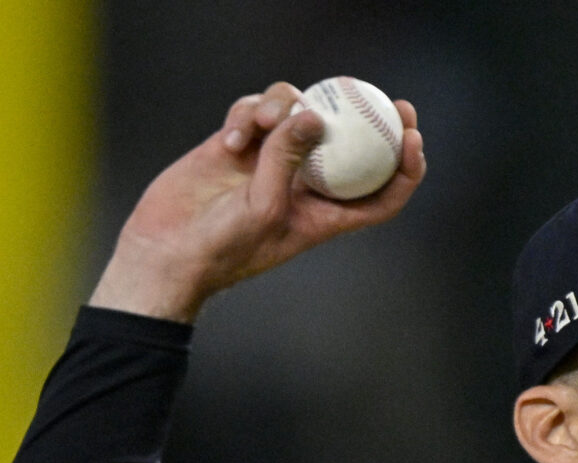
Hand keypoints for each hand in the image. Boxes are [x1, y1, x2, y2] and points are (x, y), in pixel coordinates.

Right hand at [89, 82, 424, 322]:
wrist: (166, 252)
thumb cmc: (222, 246)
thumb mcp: (263, 206)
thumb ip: (287, 158)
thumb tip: (313, 114)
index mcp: (323, 214)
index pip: (379, 193)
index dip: (404, 167)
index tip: (412, 136)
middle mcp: (302, 185)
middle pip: (348, 144)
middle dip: (368, 117)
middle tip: (380, 95)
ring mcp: (269, 162)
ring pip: (297, 114)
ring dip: (284, 107)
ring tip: (259, 126)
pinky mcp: (236, 146)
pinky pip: (254, 112)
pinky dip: (245, 115)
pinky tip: (229, 140)